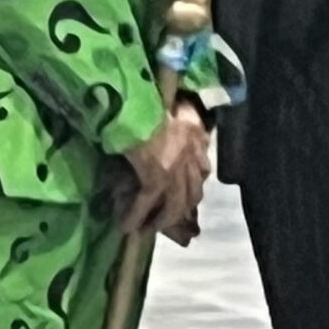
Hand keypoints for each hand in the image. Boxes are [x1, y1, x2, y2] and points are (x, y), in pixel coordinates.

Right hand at [119, 107, 210, 238]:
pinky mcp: (157, 178)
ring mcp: (176, 170)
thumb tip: (172, 130)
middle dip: (182, 209)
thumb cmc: (148, 100)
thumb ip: (179, 120)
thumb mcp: (172, 107)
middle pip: (193, 192)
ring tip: (148, 228)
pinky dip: (136, 216)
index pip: (202, 168)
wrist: (135, 102)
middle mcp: (192, 155)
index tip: (185, 194)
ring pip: (175, 204)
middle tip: (169, 219)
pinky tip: (126, 226)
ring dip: (162, 219)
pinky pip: (147, 203)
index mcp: (196, 136)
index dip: (194, 184)